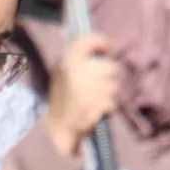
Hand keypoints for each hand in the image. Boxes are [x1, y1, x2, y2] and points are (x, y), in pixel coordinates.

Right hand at [42, 33, 116, 156]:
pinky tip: (96, 112)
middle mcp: (73, 72)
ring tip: (95, 101)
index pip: (88, 40)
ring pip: (113, 87)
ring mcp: (81, 90)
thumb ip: (82, 57)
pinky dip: (107, 110)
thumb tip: (107, 45)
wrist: (56, 128)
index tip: (107, 47)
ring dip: (108, 96)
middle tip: (97, 87)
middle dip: (108, 79)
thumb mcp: (65, 72)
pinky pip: (111, 104)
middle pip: (111, 67)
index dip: (102, 42)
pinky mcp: (89, 107)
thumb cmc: (64, 98)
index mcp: (65, 60)